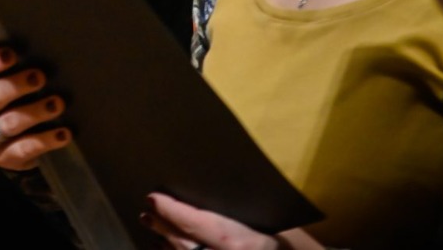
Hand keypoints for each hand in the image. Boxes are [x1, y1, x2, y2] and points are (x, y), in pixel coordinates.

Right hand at [0, 46, 68, 171]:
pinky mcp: (2, 158)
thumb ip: (15, 67)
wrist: (13, 141)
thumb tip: (42, 44)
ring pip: (7, 124)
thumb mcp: (8, 80)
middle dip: (16, 86)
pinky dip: (44, 140)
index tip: (12, 54)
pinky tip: (63, 133)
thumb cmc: (13, 98)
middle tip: (40, 77)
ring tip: (57, 104)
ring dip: (34, 112)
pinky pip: (22, 150)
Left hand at [142, 192, 318, 249]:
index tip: (152, 198)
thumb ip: (240, 217)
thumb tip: (213, 197)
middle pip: (182, 243)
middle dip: (162, 227)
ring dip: (167, 244)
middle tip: (147, 212)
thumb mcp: (273, 224)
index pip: (192, 223)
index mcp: (235, 243)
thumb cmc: (296, 246)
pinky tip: (169, 249)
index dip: (169, 210)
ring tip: (153, 231)